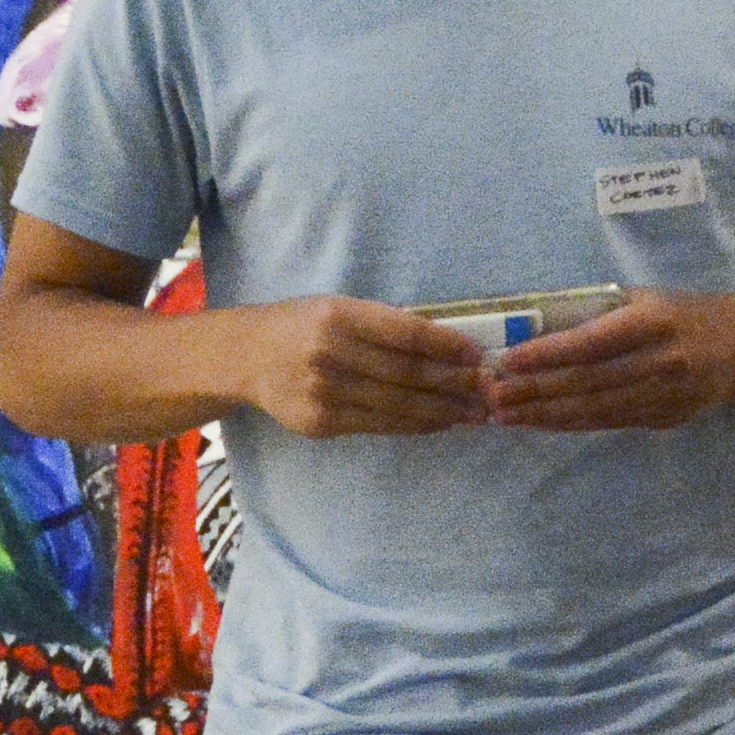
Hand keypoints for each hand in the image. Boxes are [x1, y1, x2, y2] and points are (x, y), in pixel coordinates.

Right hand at [234, 297, 492, 437]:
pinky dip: (415, 425)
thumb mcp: (338, 309)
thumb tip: (448, 346)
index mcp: (339, 316)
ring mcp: (324, 393)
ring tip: (474, 412)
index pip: (406, 333)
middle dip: (455, 383)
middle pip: (408, 373)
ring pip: (398, 406)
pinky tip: (438, 422)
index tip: (477, 354)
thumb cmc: (302, 326)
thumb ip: (384, 325)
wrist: (245, 357)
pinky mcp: (321, 423)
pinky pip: (380, 426)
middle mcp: (330, 354)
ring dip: (443, 411)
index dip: (447, 346)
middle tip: (488, 389)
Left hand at [485, 289, 734, 432]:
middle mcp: (659, 362)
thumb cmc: (683, 315)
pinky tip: (538, 422)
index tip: (509, 360)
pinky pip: (606, 423)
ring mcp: (662, 396)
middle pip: (587, 382)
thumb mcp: (647, 298)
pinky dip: (568, 424)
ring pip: (593, 410)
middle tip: (492, 395)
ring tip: (504, 415)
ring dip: (543, 414)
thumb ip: (601, 311)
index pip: (592, 342)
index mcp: (653, 323)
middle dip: (534, 391)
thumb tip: (538, 321)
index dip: (548, 354)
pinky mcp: (661, 419)